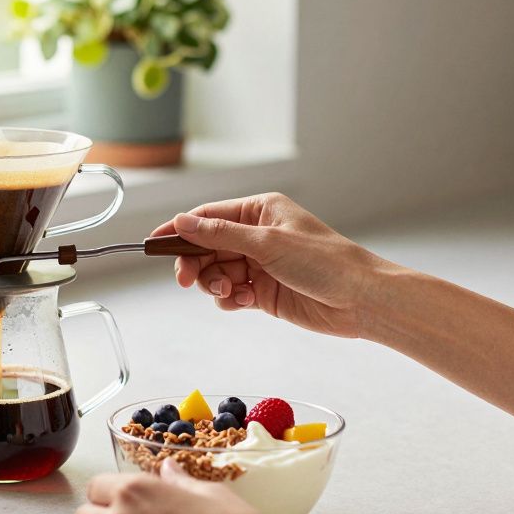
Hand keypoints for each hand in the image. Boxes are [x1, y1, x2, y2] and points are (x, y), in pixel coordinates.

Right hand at [152, 193, 393, 337]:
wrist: (360, 300)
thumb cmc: (325, 262)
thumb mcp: (268, 243)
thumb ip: (221, 234)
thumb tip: (183, 221)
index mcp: (260, 211)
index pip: (208, 216)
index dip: (180, 229)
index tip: (154, 242)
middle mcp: (257, 235)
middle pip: (207, 247)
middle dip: (196, 263)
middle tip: (188, 280)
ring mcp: (260, 264)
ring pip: (216, 273)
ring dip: (215, 284)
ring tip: (231, 292)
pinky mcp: (264, 292)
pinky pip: (231, 294)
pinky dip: (231, 299)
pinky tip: (246, 302)